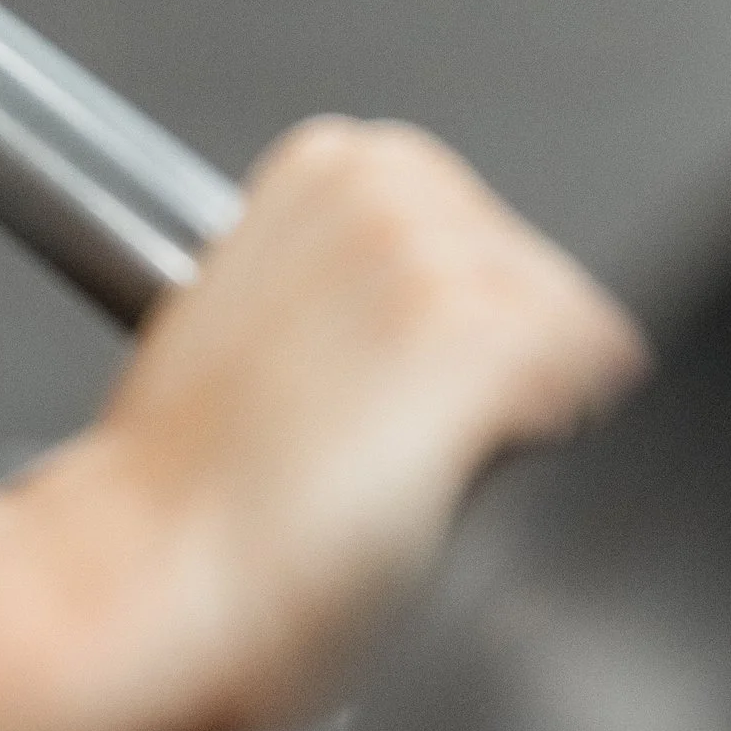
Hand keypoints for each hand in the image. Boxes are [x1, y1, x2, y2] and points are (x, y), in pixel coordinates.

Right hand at [38, 119, 646, 730]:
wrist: (137, 568)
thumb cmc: (170, 485)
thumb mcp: (236, 314)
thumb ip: (337, 274)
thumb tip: (406, 312)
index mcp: (327, 162)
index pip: (486, 229)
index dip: (441, 324)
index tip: (373, 378)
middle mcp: (388, 185)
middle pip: (538, 274)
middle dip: (486, 356)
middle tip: (369, 428)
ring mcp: (433, 258)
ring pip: (570, 329)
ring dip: (509, 403)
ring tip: (390, 455)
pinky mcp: (475, 337)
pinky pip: (593, 378)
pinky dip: (534, 441)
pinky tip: (435, 471)